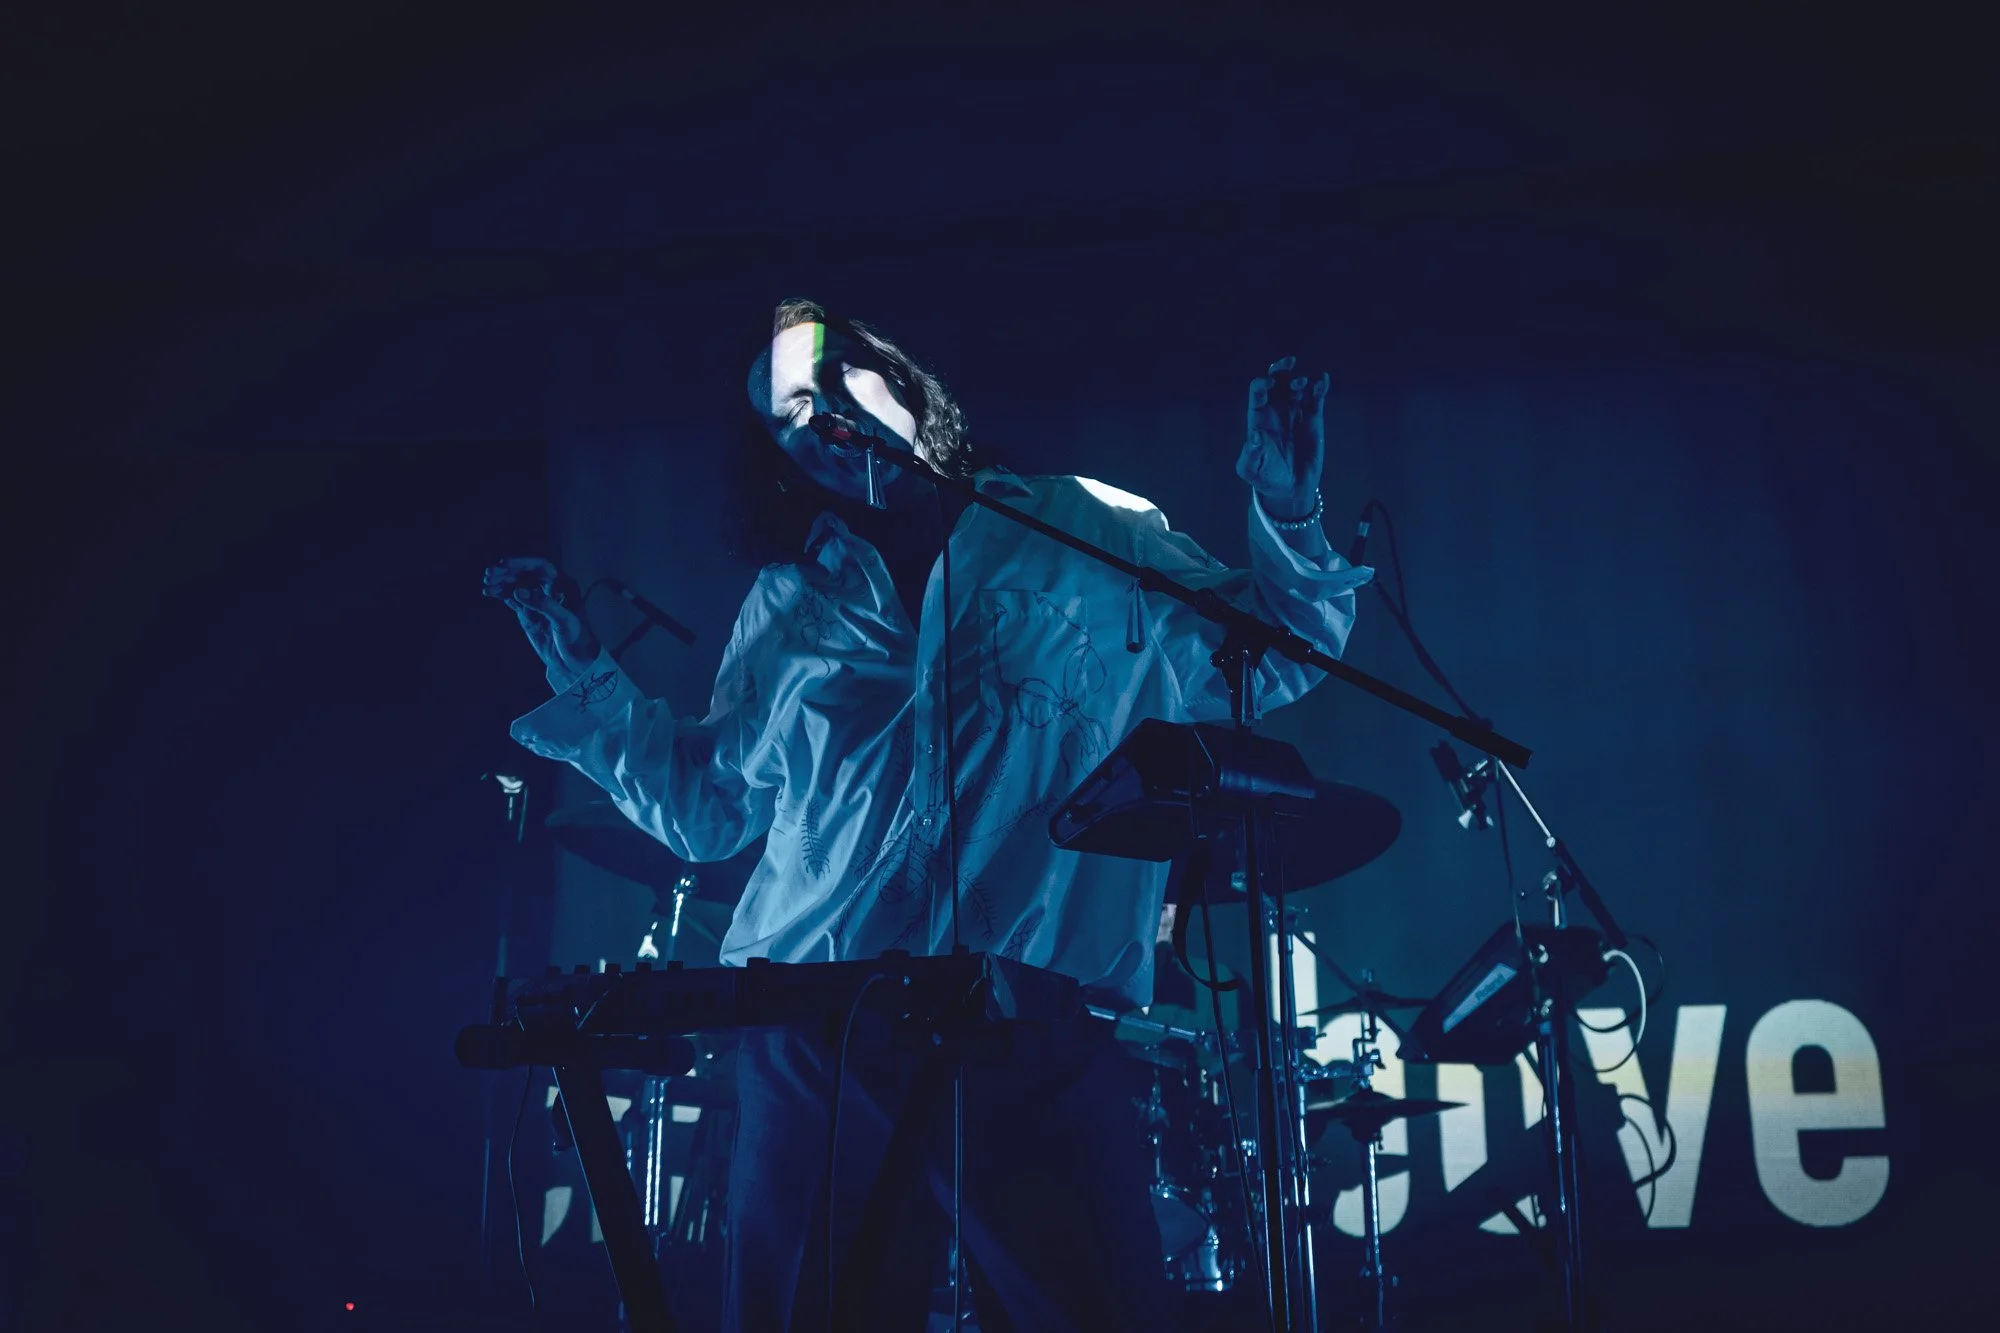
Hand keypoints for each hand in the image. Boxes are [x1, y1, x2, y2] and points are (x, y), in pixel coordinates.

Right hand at [482, 557, 601, 680]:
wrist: (574, 663)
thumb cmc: (577, 640)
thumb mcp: (564, 622)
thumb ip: (544, 605)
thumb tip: (518, 590)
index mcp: (563, 586)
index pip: (541, 568)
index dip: (522, 563)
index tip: (504, 565)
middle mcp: (550, 590)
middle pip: (526, 574)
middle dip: (508, 572)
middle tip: (489, 573)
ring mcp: (537, 602)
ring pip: (517, 586)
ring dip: (502, 582)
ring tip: (486, 583)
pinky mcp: (528, 613)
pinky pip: (512, 599)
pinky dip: (501, 594)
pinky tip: (489, 592)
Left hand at [1235, 355, 1327, 520]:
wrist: (1290, 488)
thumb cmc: (1265, 477)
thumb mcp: (1251, 470)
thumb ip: (1250, 454)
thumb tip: (1254, 436)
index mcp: (1259, 418)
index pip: (1257, 394)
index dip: (1261, 385)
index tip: (1267, 384)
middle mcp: (1276, 411)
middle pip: (1277, 382)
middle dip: (1280, 370)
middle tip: (1288, 363)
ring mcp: (1295, 413)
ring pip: (1296, 388)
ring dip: (1298, 381)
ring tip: (1302, 384)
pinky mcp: (1313, 419)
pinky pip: (1316, 398)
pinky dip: (1320, 387)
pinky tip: (1323, 380)